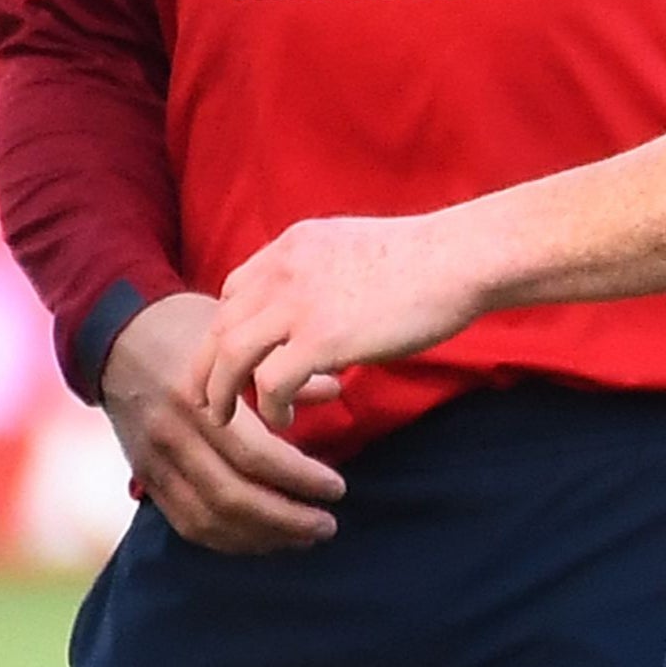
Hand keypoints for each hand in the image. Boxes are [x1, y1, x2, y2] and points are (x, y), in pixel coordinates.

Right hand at [100, 292, 345, 553]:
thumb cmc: (183, 328)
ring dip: (262, 538)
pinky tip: (263, 537)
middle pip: (233, 497)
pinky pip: (187, 524)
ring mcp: (154, 460)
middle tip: (327, 524)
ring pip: (210, 520)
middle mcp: (172, 434)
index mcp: (197, 396)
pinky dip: (229, 540)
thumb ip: (279, 366)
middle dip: (288, 520)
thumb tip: (334, 388)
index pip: (255, 456)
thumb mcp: (230, 334)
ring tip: (303, 536)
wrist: (115, 335)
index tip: (336, 488)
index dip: (301, 479)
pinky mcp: (146, 476)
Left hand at [201, 214, 491, 431]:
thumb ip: (321, 271)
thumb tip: (318, 306)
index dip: (228, 330)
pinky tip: (285, 420)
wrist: (458, 258)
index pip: (234, 291)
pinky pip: (271, 382)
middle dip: (207, 368)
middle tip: (206, 401)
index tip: (235, 362)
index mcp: (290, 246)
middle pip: (220, 324)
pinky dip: (270, 407)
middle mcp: (283, 269)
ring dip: (223, 393)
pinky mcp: (322, 337)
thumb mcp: (350, 247)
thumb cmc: (423, 259)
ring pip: (231, 354)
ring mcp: (298, 302)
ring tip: (229, 419)